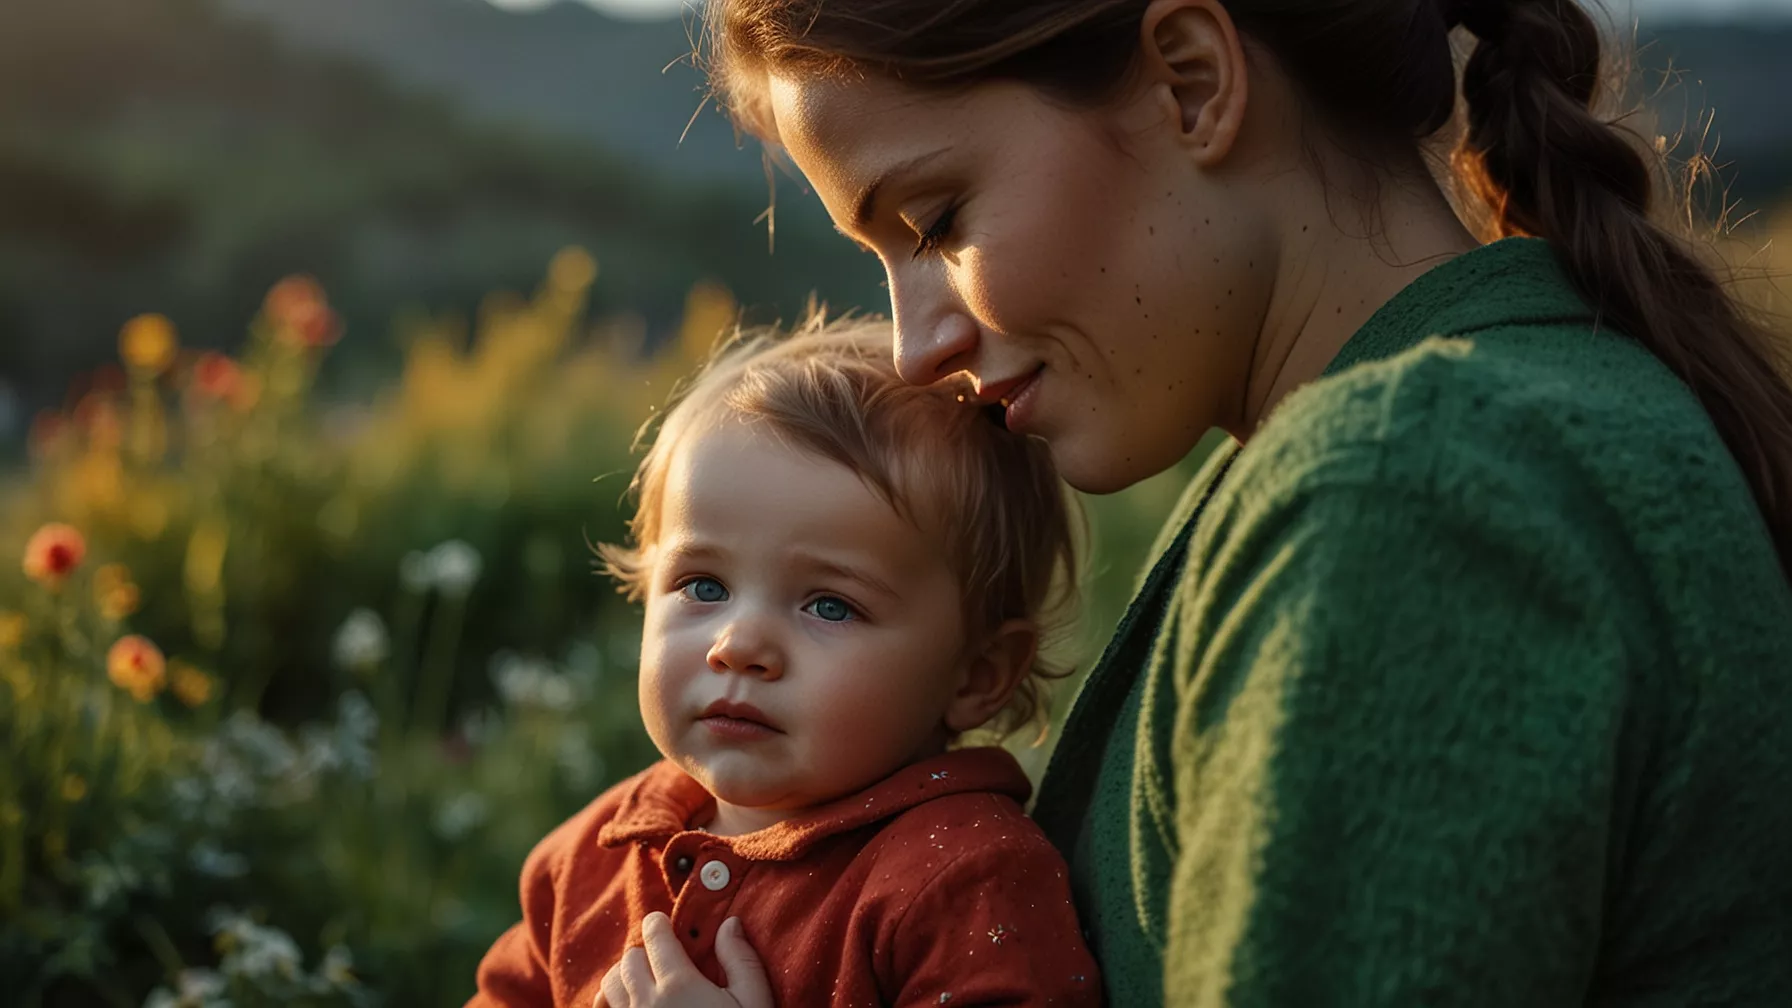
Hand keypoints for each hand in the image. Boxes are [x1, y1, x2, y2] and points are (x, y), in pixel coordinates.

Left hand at [595, 911, 772, 1007]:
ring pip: (610, 985)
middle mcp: (645, 1004)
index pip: (654, 937)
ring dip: (624, 976)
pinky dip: (611, 1003)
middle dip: (644, 952)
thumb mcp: (754, 1004)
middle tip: (661, 958)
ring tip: (644, 980)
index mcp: (678, 986)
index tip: (662, 923)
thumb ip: (741, 961)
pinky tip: (630, 1006)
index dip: (657, 924)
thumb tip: (730, 924)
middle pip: (629, 959)